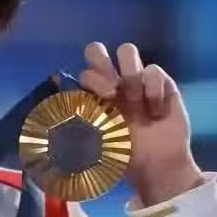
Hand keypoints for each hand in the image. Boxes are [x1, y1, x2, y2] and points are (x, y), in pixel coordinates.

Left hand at [79, 42, 204, 205]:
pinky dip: (154, 91)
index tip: (99, 101)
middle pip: (96, 50)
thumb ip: (77, 128)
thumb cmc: (125, 154)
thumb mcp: (97, 144)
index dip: (89, 81)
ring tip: (136, 100)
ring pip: (127, 50)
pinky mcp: (163, 83)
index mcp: (96, 95)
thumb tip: (53, 115)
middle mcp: (113, 81)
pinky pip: (154, 70)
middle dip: (100, 62)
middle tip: (111, 89)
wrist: (159, 166)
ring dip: (130, 75)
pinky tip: (156, 112)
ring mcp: (137, 79)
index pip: (84, 72)